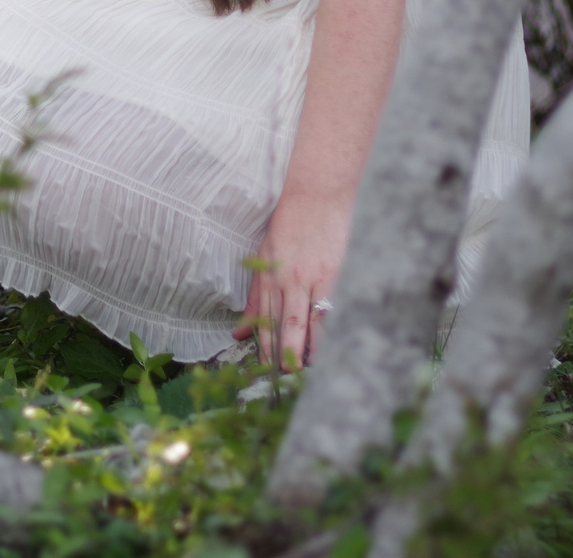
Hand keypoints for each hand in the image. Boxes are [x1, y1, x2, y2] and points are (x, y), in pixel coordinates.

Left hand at [232, 188, 351, 369]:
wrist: (316, 193)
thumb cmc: (289, 224)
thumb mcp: (264, 256)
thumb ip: (255, 296)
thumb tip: (238, 331)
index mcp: (268, 274)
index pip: (263, 319)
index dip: (264, 346)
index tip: (263, 369)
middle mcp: (287, 279)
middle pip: (285, 325)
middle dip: (283, 353)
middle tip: (282, 377)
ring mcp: (312, 277)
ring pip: (308, 321)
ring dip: (307, 348)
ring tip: (305, 370)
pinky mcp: (334, 274)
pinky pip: (330, 310)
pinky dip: (328, 330)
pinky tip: (328, 347)